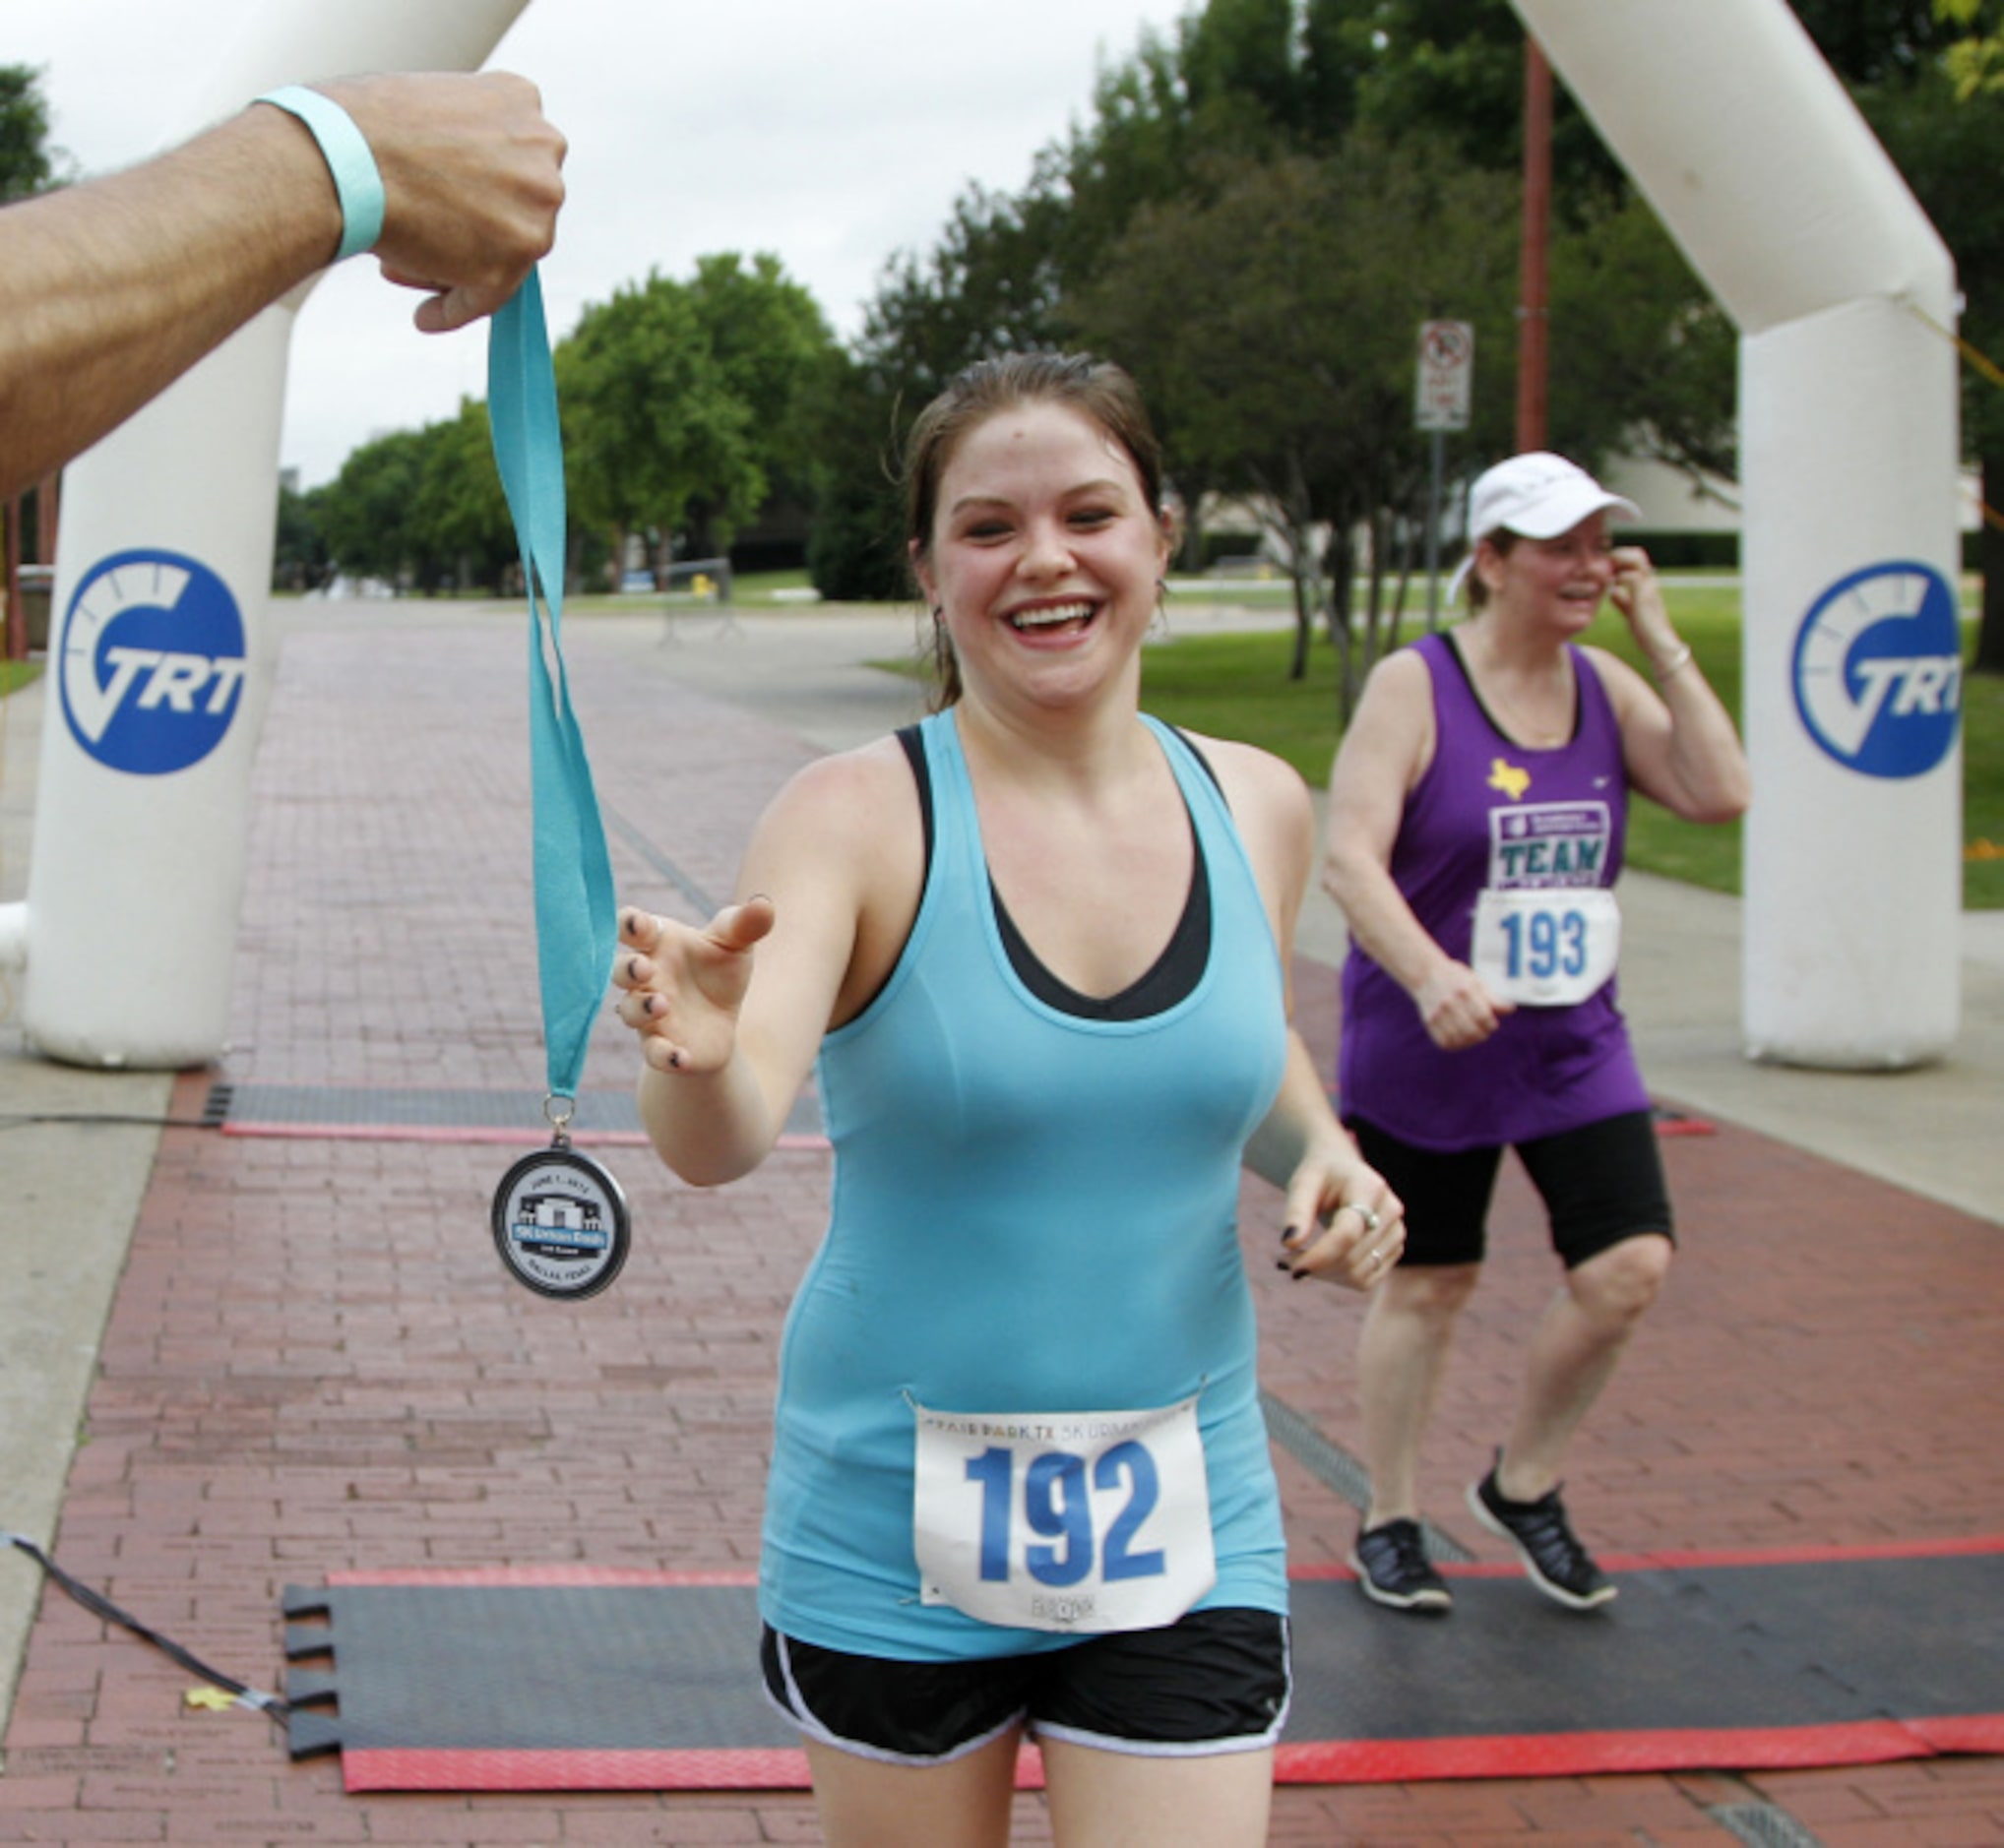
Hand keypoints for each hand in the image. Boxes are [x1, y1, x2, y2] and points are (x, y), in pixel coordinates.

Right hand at [322, 72, 565, 332]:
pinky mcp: (509, 266)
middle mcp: (543, 157)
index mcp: (522, 101)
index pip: (512, 157)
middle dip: (466, 224)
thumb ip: (462, 135)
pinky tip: (425, 317)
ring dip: (455, 267)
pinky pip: (486, 299)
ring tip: (398, 269)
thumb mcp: (429, 101)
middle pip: (511, 208)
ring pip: (501, 255)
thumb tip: (464, 180)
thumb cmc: (357, 123)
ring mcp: (533, 215)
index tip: (449, 197)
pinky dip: (453, 310)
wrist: (337, 157)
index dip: (477, 183)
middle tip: (419, 234)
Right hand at [612, 898, 774, 1074]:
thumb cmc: (719, 971)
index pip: (630, 927)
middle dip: (627, 969)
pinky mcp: (662, 1046)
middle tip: (643, 967)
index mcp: (657, 944)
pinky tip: (680, 1058)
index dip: (629, 924)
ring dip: (641, 1008)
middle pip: (621, 971)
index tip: (639, 925)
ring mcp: (650, 1014)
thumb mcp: (736, 944)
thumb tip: (764, 904)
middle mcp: (646, 979)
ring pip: (631, 1012)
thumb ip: (745, 924)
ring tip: (662, 1004)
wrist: (723, 1021)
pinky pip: (654, 1054)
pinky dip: (664, 1056)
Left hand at [1277, 1159, 1404, 1290]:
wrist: (1343, 1170)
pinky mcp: (1394, 1250)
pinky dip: (1337, 1279)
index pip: (1348, 1233)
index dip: (1320, 1255)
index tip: (1289, 1267)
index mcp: (1368, 1188)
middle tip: (1283, 1260)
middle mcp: (1390, 1211)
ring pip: (1358, 1275)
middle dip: (1314, 1265)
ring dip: (1323, 1275)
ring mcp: (1396, 1232)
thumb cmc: (1320, 1176)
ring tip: (1298, 1259)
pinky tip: (1319, 1264)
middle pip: (1352, 1258)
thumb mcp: (1303, 1184)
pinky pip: (1365, 1281)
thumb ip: (1296, 1211)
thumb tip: (1289, 1242)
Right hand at [1413, 959, 1510, 1049]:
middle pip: (1471, 1030)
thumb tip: (1510, 1010)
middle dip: (1483, 1034)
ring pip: (1458, 1039)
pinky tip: (1461, 1039)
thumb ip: (1493, 998)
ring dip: (1471, 1041)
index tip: (1492, 1023)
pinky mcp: (1429, 1022)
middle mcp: (1449, 1002)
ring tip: (1474, 1036)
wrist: (1425, 974)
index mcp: (1464, 991)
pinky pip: (1445, 1042)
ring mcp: (1437, 1013)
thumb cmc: (1457, 978)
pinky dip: (1456, 1045)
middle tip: (1484, 1031)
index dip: (1491, 1024)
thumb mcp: (1476, 982)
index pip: (1483, 1016)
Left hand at [1607, 546, 1681, 662]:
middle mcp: (1650, 581)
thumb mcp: (1630, 612)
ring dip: (1617, 563)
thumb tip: (1613, 591)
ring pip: (1636, 559)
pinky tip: (1610, 589)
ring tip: (1605, 575)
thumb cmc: (1646, 631)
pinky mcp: (1645, 596)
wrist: (1659, 646)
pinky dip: (1617, 580)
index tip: (1604, 568)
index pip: (1635, 558)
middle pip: (1637, 553)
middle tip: (1602, 568)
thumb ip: (1623, 600)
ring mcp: (1649, 586)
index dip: (1619, 559)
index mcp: (1646, 583)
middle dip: (1618, 555)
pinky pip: (1630, 577)